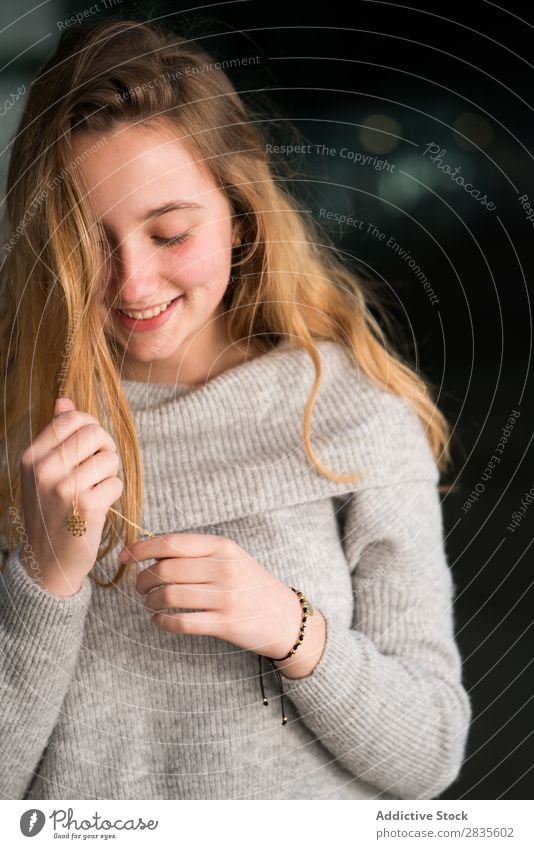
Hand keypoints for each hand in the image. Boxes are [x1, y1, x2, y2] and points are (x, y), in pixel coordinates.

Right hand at [19, 397, 123, 596]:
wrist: (49, 560)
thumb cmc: (52, 510)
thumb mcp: (44, 471)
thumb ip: (55, 434)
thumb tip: (65, 401)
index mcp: (32, 457)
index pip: (72, 418)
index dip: (90, 428)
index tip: (90, 447)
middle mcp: (44, 470)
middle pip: (95, 433)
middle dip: (105, 448)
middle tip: (99, 468)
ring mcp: (63, 488)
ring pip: (109, 458)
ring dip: (110, 473)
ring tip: (95, 489)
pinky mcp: (85, 507)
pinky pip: (116, 483)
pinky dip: (113, 493)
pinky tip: (99, 506)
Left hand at [122, 533, 303, 658]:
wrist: (285, 616)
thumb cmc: (250, 584)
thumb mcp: (230, 557)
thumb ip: (196, 552)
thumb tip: (150, 550)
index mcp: (222, 546)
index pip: (172, 543)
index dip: (142, 548)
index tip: (125, 556)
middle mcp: (224, 568)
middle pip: (165, 570)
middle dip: (142, 579)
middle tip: (139, 586)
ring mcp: (226, 596)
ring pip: (169, 596)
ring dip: (150, 601)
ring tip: (149, 603)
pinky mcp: (225, 623)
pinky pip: (181, 622)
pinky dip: (162, 622)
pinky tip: (159, 620)